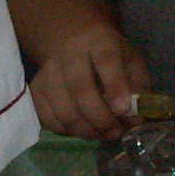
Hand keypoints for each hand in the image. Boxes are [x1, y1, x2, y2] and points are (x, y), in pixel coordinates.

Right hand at [29, 24, 152, 138]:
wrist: (71, 41)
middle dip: (101, 118)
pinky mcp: (36, 89)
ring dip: (86, 130)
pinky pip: (47, 118)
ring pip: (63, 109)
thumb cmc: (109, 56)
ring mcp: (48, 72)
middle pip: (80, 89)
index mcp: (100, 42)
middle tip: (116, 132)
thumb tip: (136, 119)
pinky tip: (82, 128)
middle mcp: (69, 54)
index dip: (115, 86)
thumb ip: (138, 89)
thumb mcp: (131, 62)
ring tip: (103, 134)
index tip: (123, 109)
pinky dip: (67, 130)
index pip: (106, 61)